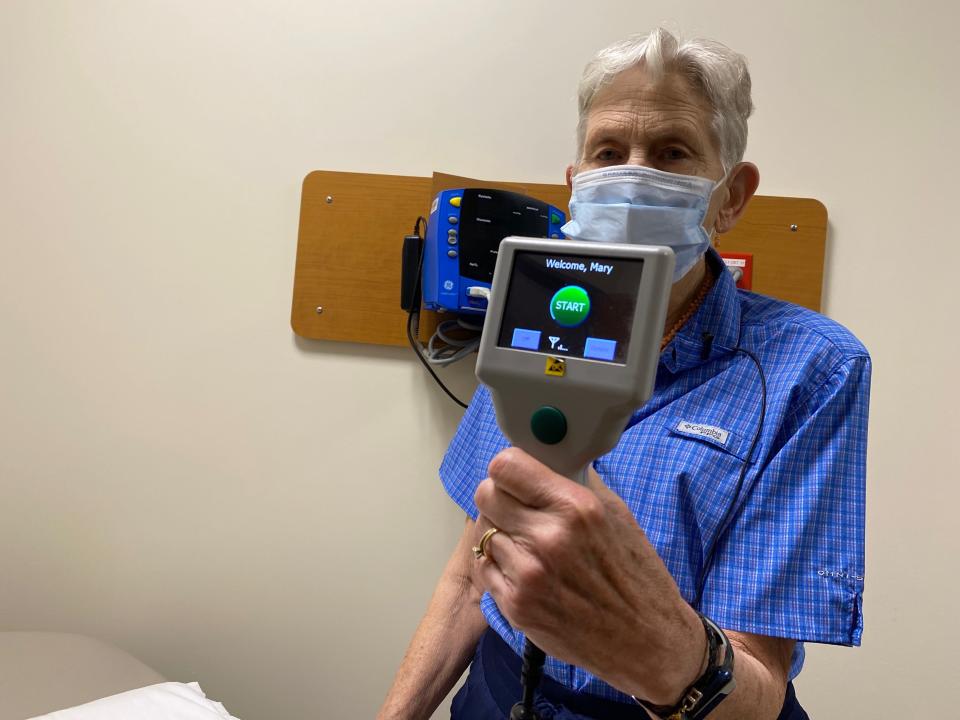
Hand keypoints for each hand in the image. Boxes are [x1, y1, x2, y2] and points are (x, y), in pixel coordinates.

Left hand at [473, 447, 705, 704]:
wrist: (646, 640)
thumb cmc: (635, 574)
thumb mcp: (616, 514)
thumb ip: (576, 482)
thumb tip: (547, 455)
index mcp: (576, 507)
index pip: (506, 466)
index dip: (508, 470)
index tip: (515, 477)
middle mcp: (548, 537)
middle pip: (486, 495)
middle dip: (500, 499)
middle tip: (517, 510)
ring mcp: (528, 574)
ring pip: (483, 531)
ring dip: (499, 534)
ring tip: (525, 544)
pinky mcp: (516, 606)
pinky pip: (484, 566)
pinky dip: (498, 565)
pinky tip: (522, 569)